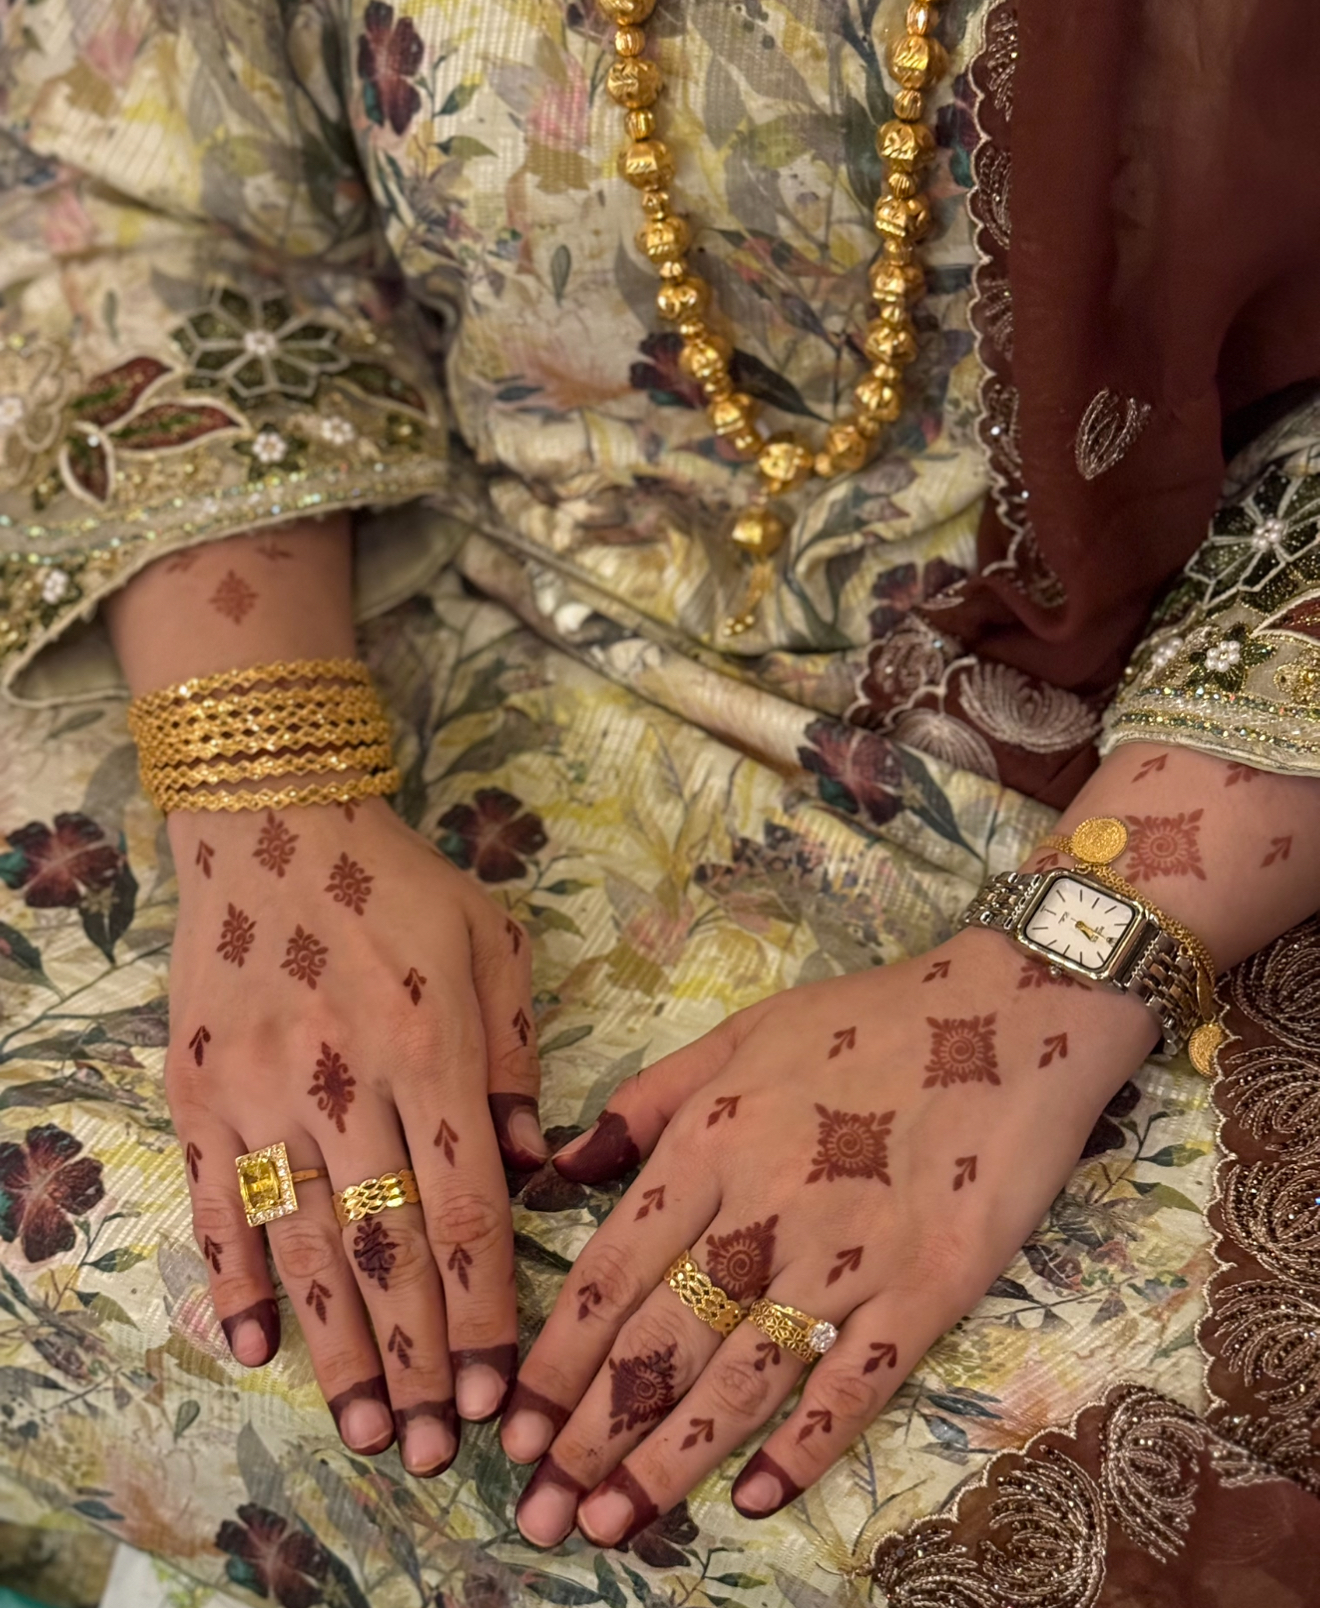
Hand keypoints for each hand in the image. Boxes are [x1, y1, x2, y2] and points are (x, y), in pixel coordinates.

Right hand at [165, 797, 544, 1476]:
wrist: (271, 822)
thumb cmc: (400, 885)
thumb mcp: (492, 944)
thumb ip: (520, 1059)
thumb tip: (539, 1171)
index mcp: (430, 1046)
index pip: (461, 1208)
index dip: (479, 1310)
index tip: (496, 1388)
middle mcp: (342, 1081)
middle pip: (383, 1248)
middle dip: (415, 1357)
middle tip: (434, 1446)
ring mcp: (259, 1091)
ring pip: (300, 1246)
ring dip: (334, 1348)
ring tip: (364, 1430)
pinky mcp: (198, 1092)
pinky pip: (217, 1203)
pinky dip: (235, 1282)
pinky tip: (258, 1350)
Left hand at [500, 926, 1155, 1543]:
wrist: (1015, 1009)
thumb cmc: (865, 1021)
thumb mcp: (740, 1034)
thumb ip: (646, 1102)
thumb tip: (561, 1170)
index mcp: (710, 1143)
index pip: (613, 1271)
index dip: (555, 1357)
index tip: (508, 1425)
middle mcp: (765, 1207)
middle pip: (663, 1339)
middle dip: (592, 1433)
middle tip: (541, 1515)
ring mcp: (849, 1253)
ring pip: (744, 1375)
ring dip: (672, 1458)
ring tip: (611, 1526)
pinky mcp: (928, 1285)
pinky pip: (856, 1379)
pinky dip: (806, 1444)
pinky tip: (757, 1497)